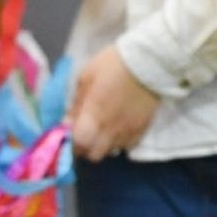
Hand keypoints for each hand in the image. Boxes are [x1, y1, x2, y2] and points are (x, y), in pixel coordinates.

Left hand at [68, 45, 160, 161]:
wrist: (150, 61)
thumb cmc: (113, 65)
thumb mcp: (87, 77)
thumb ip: (76, 104)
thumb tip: (66, 124)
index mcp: (94, 115)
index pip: (79, 144)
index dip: (71, 143)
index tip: (70, 134)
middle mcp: (111, 129)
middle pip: (94, 155)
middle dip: (86, 147)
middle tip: (85, 133)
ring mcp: (128, 131)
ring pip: (111, 151)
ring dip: (103, 144)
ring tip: (103, 129)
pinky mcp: (142, 129)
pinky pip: (127, 145)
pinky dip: (120, 141)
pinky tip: (119, 128)